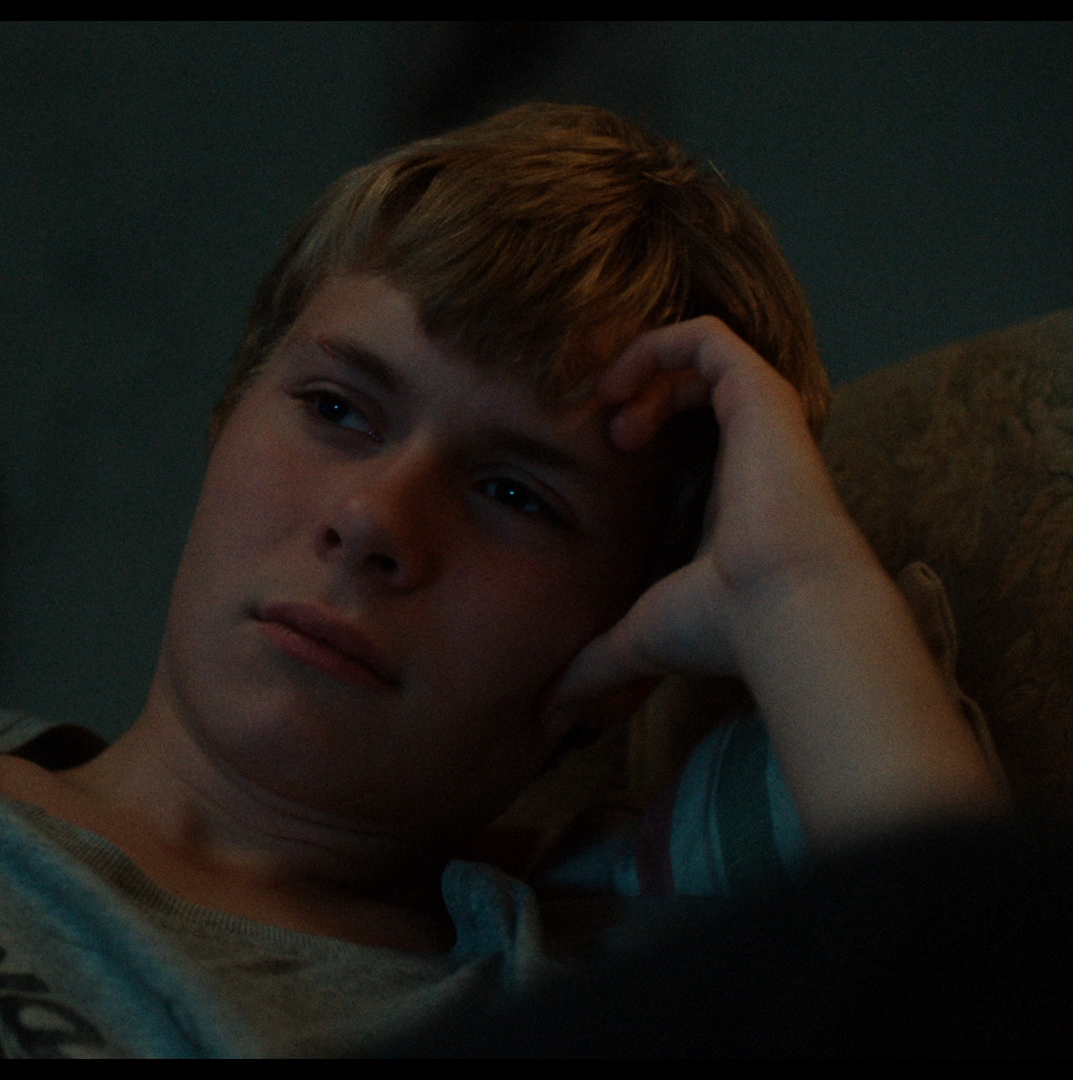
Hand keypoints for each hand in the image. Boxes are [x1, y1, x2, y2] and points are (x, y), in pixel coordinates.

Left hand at [548, 317, 1002, 847]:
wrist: (782, 612)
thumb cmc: (721, 628)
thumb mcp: (638, 639)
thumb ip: (594, 667)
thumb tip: (550, 716)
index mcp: (728, 492)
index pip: (684, 435)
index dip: (632, 424)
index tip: (590, 450)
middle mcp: (748, 449)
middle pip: (690, 385)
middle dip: (633, 390)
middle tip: (599, 431)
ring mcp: (760, 417)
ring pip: (698, 353)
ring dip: (641, 369)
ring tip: (609, 415)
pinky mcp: (762, 391)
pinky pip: (708, 336)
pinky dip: (656, 347)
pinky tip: (620, 393)